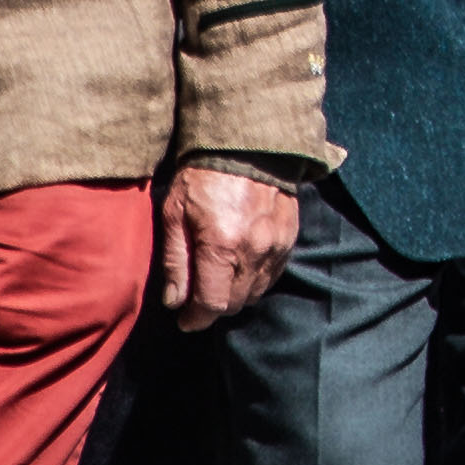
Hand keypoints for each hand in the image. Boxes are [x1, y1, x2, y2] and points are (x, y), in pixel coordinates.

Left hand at [156, 160, 303, 329]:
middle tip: (197, 298)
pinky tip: (241, 267)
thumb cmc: (202, 177)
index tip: (185, 320)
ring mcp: (276, 245)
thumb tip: (174, 302)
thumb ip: (176, 261)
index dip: (196, 319)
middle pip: (235, 303)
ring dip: (235, 295)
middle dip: (214, 307)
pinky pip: (273, 275)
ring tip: (218, 280)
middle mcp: (254, 250)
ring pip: (255, 293)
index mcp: (222, 246)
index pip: (212, 304)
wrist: (246, 144)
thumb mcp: (175, 214)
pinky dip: (255, 280)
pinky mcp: (289, 238)